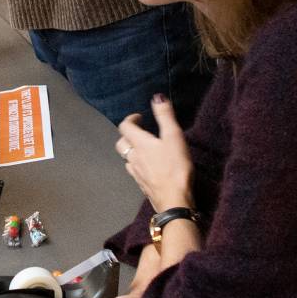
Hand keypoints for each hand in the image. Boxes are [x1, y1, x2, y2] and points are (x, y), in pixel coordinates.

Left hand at [116, 95, 193, 212]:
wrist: (174, 200)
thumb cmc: (175, 167)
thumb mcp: (174, 137)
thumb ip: (165, 116)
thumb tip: (157, 97)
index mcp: (139, 143)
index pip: (125, 126)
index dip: (130, 119)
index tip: (140, 117)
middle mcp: (133, 157)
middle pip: (121, 143)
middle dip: (128, 134)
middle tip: (141, 131)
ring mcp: (135, 173)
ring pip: (126, 158)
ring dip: (132, 150)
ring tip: (145, 148)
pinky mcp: (141, 185)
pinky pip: (134, 171)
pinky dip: (137, 164)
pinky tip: (149, 167)